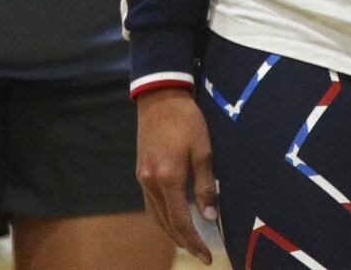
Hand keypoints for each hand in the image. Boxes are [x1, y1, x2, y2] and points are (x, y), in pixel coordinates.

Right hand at [135, 88, 216, 265]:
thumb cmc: (186, 120)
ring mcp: (143, 177)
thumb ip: (205, 185)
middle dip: (184, 241)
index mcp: (168, 177)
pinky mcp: (141, 170)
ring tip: (189, 241)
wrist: (159, 97)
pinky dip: (162, 217)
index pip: (181, 221)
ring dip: (172, 232)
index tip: (207, 257)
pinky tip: (173, 218)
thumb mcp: (203, 150)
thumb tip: (209, 217)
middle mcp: (151, 182)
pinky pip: (151, 204)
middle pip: (166, 223)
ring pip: (156, 216)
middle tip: (201, 253)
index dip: (194, 242)